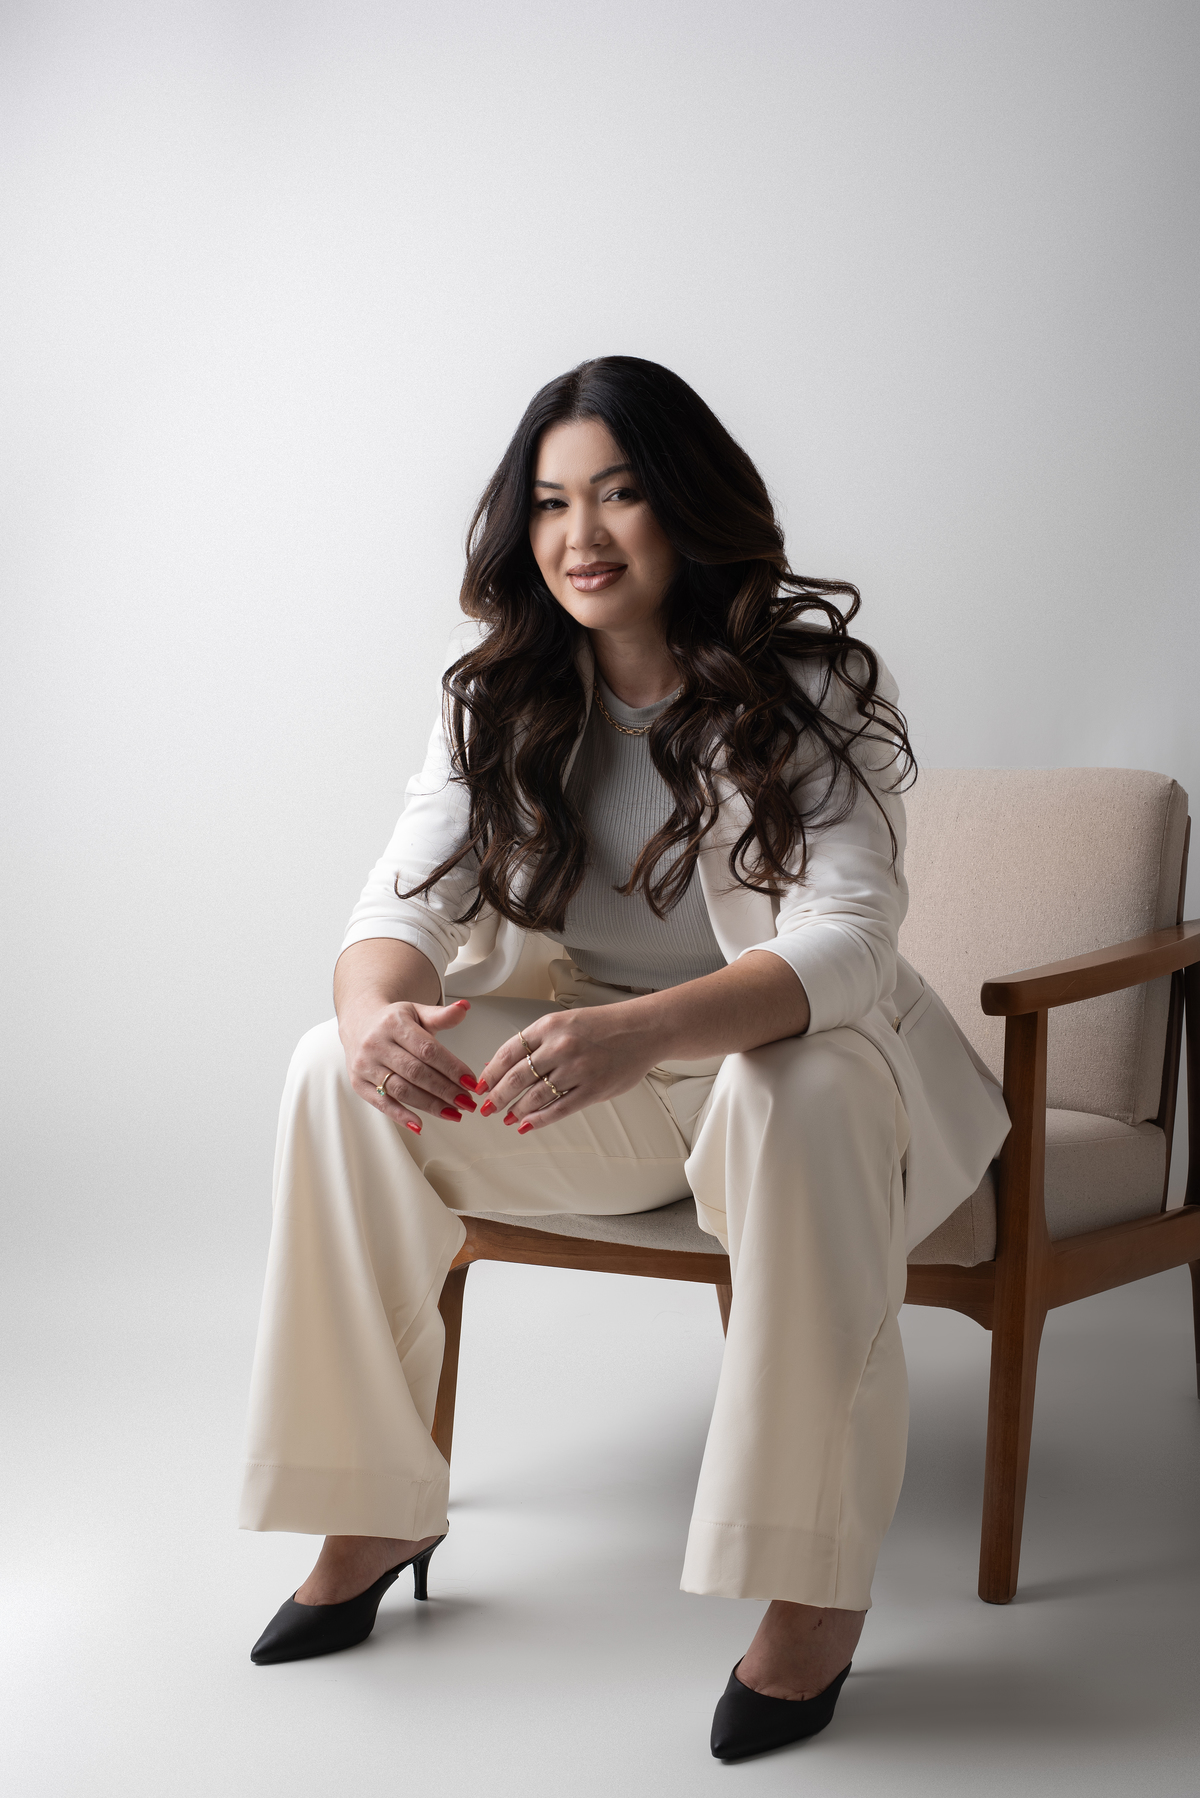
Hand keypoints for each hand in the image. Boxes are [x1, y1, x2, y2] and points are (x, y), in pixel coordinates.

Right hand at [340, 996, 479, 1132]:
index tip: (471, 1082)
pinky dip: (401, 1116)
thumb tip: (465, 1007)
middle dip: (445, 1090)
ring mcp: (365, 1065)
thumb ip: (442, 1015)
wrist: (359, 1022)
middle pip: (416, 1072)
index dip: (451, 1067)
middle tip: (467, 1102)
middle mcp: (376, 1044)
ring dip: (430, 1105)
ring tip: (453, 1113)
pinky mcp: (358, 1083)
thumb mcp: (417, 1012)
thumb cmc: (393, 1021)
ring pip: (401, 1090)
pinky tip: (420, 1124)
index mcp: (394, 1024)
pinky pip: (381, 1103)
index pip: (428, 1050)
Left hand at [477, 1002, 662, 1133]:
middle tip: (486, 1107)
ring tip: (506, 1117)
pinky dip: (539, 1119)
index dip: (490, 1072)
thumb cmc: (606, 1026)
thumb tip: (509, 1065)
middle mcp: (560, 1047)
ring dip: (516, 1110)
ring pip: (535, 1096)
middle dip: (497, 1096)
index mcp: (550, 1026)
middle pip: (516, 1077)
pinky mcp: (592, 1090)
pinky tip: (527, 1124)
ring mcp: (577, 1070)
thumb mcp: (567, 1021)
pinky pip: (558, 1109)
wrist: (644, 1030)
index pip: (509, 1052)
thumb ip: (539, 1041)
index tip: (481, 1084)